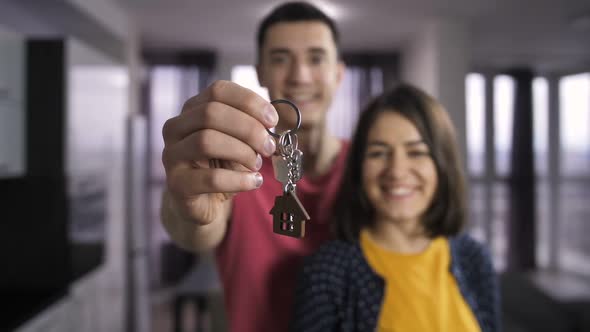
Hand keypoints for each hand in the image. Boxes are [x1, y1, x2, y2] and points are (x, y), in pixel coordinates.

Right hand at [162, 80, 277, 224]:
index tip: (273, 120)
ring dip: (242, 152)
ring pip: (207, 141)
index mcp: (192, 109)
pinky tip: (254, 181)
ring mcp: (172, 155)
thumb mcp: (238, 141)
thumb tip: (272, 121)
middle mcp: (176, 128)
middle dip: (248, 128)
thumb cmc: (222, 166)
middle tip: (269, 147)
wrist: (203, 202)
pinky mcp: (176, 184)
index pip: (218, 90)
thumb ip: (251, 126)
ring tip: (257, 164)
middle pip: (210, 113)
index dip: (249, 102)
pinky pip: (210, 179)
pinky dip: (239, 180)